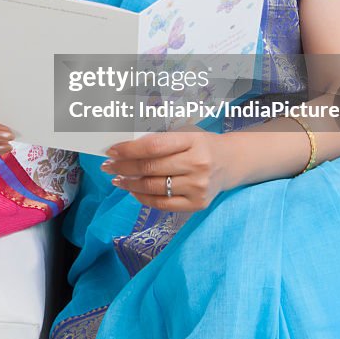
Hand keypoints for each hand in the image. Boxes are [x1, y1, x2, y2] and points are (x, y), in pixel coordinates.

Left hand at [100, 130, 227, 212]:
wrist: (231, 162)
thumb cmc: (202, 145)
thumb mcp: (186, 134)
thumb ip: (160, 141)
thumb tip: (125, 149)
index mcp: (192, 140)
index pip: (153, 146)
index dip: (128, 149)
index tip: (111, 151)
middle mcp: (197, 164)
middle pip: (150, 168)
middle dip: (123, 167)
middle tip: (108, 166)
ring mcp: (198, 186)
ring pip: (154, 188)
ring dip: (130, 184)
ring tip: (117, 179)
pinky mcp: (198, 204)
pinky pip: (163, 204)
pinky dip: (144, 198)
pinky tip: (134, 191)